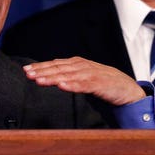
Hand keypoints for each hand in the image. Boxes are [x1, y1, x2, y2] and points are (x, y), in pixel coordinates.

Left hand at [23, 56, 145, 105]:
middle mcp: (83, 67)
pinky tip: (62, 86)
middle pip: (59, 68)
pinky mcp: (100, 84)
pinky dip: (72, 85)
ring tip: (39, 80)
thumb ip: (70, 75)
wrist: (128, 89)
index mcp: (78, 64)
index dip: (41, 67)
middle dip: (42, 71)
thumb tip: (51, 74)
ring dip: (52, 78)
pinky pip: (84, 85)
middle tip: (27, 74)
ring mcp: (92, 74)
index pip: (56, 64)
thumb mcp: (84, 78)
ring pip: (68, 75)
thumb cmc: (105, 84)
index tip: (26, 70)